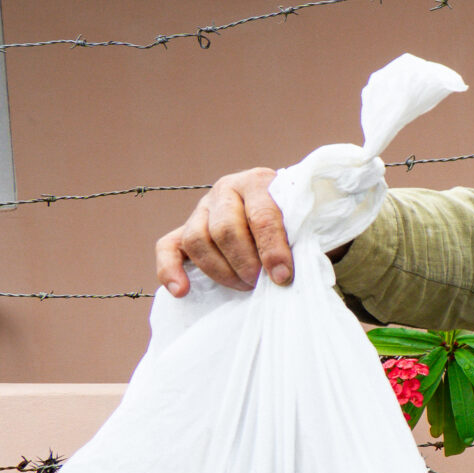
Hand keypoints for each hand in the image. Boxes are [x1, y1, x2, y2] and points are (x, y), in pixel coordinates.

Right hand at [156, 168, 289, 294]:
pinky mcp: (185, 228)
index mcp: (258, 182)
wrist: (283, 210)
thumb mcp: (306, 222)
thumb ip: (302, 238)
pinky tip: (181, 291)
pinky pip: (167, 247)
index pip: (262, 217)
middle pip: (225, 230)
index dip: (272, 250)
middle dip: (245, 263)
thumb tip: (288, 272)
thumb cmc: (298, 221)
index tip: (282, 277)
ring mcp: (202, 208)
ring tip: (245, 286)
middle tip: (261, 283)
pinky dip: (169, 270)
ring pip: (198, 240)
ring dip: (220, 271)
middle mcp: (226, 189)